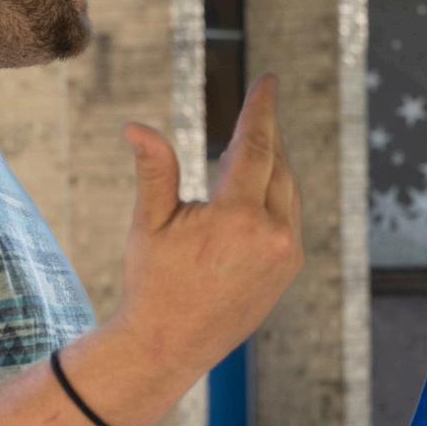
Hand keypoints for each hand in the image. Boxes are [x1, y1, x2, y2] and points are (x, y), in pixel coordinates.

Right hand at [115, 76, 302, 380]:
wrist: (169, 345)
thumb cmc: (152, 282)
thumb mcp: (149, 223)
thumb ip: (155, 170)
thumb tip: (136, 126)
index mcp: (238, 217)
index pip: (256, 145)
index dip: (262, 109)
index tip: (269, 80)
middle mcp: (272, 234)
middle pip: (276, 163)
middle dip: (263, 136)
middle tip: (251, 112)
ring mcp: (286, 253)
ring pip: (288, 190)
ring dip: (271, 164)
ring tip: (243, 151)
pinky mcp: (289, 268)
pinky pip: (290, 217)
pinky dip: (276, 195)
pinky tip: (253, 190)